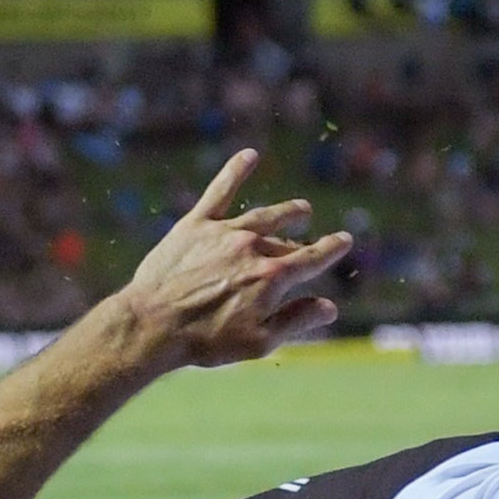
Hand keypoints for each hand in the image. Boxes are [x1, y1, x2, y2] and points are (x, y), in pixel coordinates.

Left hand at [115, 149, 356, 368]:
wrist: (153, 324)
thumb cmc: (206, 340)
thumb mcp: (259, 342)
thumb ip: (297, 320)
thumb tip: (330, 306)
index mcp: (272, 278)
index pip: (313, 259)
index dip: (332, 249)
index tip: (344, 240)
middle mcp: (253, 248)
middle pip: (286, 242)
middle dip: (301, 242)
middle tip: (308, 241)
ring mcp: (225, 233)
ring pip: (263, 217)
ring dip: (285, 212)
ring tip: (300, 209)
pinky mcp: (196, 224)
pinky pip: (219, 191)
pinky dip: (236, 171)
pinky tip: (250, 155)